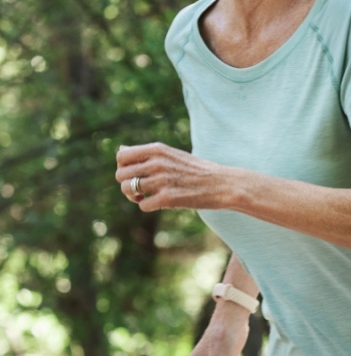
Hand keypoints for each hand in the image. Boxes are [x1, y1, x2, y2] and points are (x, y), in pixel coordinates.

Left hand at [115, 142, 234, 211]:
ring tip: (146, 197)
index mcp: (158, 149)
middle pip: (120, 175)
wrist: (225, 184)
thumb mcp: (173, 154)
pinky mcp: (168, 198)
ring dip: (134, 197)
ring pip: (128, 190)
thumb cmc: (199, 170)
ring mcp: (162, 181)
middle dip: (127, 184)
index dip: (123, 167)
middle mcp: (157, 163)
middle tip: (140, 190)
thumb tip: (121, 149)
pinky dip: (148, 206)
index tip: (134, 174)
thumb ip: (148, 153)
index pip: (121, 156)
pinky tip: (159, 203)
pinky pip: (143, 205)